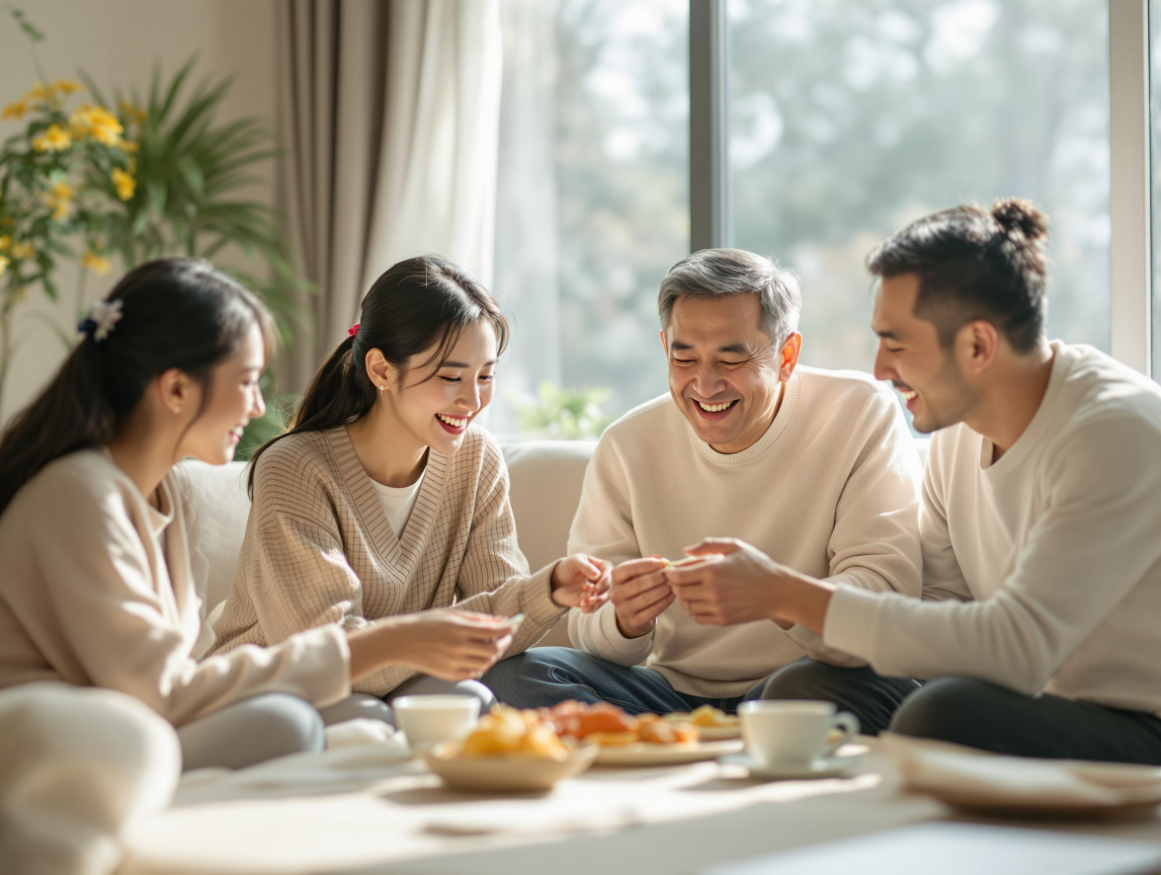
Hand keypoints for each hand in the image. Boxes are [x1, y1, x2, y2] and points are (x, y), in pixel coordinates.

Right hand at [375, 611, 514, 681]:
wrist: (399, 641)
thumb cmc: (426, 623)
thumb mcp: (451, 614)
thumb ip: (478, 619)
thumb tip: (502, 621)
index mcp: (458, 628)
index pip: (493, 631)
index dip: (508, 629)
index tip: (513, 625)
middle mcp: (457, 647)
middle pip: (493, 650)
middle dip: (504, 642)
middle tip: (506, 637)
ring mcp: (453, 663)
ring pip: (486, 663)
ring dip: (494, 655)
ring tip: (491, 646)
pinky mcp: (449, 675)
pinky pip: (474, 673)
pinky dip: (481, 666)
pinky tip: (478, 657)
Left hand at [551, 553, 611, 612]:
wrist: (557, 580)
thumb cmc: (568, 567)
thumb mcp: (575, 562)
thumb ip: (586, 567)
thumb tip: (597, 575)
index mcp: (601, 567)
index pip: (609, 573)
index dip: (604, 581)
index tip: (596, 587)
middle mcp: (601, 579)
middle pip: (609, 587)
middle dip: (600, 593)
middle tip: (589, 596)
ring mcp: (597, 591)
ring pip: (603, 598)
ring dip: (596, 602)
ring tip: (584, 603)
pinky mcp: (591, 600)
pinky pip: (595, 606)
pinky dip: (591, 608)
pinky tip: (584, 609)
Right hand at [609, 556, 672, 637]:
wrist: (630, 610)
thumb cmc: (636, 585)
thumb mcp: (638, 572)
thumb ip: (648, 563)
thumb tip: (662, 560)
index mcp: (615, 578)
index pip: (628, 569)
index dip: (646, 565)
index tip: (662, 563)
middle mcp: (616, 594)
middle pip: (637, 584)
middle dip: (657, 578)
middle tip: (670, 575)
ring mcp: (623, 609)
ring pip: (645, 598)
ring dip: (662, 590)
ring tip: (672, 585)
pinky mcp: (634, 621)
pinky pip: (652, 611)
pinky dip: (664, 602)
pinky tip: (672, 595)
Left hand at [663, 538, 787, 626]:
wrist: (778, 592)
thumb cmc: (758, 567)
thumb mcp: (735, 547)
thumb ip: (708, 546)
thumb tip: (686, 551)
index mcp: (712, 570)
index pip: (677, 575)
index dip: (670, 572)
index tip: (671, 570)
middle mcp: (712, 590)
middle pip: (678, 591)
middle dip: (675, 584)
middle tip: (680, 579)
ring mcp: (717, 607)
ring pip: (687, 605)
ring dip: (685, 597)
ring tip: (693, 589)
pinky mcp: (722, 619)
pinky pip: (698, 617)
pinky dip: (695, 610)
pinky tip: (702, 601)